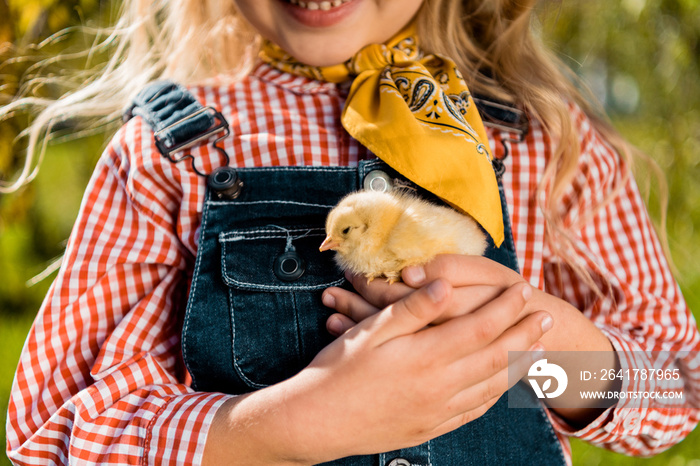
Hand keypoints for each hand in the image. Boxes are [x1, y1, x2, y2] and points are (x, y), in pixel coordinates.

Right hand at [320, 254, 619, 428]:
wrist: (318, 421)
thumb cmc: (340, 370)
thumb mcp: (372, 330)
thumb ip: (414, 308)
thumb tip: (447, 285)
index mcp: (427, 355)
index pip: (481, 327)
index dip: (507, 308)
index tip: (524, 291)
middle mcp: (440, 385)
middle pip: (496, 356)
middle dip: (525, 334)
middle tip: (547, 318)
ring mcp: (438, 410)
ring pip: (491, 386)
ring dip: (518, 366)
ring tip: (537, 352)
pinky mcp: (430, 427)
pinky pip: (474, 411)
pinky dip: (494, 396)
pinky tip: (500, 388)